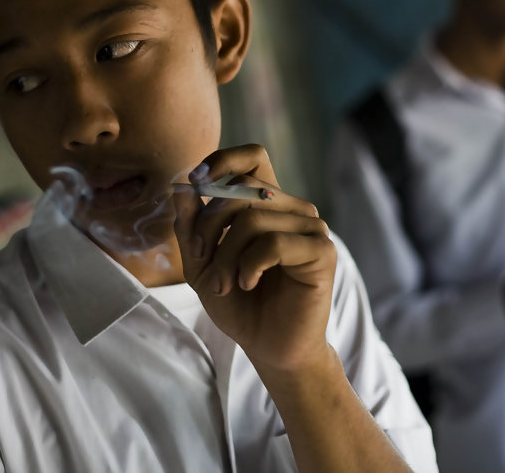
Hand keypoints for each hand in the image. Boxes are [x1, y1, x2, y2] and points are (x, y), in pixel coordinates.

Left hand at [171, 144, 336, 372]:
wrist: (269, 347)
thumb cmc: (239, 304)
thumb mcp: (201, 264)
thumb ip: (190, 227)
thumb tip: (182, 189)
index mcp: (268, 204)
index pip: (253, 157)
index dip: (223, 160)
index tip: (195, 181)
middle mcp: (292, 208)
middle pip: (242, 190)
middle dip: (209, 224)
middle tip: (200, 259)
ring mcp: (311, 227)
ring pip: (254, 218)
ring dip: (226, 255)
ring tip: (224, 284)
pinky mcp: (322, 251)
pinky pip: (274, 242)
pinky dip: (250, 265)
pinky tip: (247, 283)